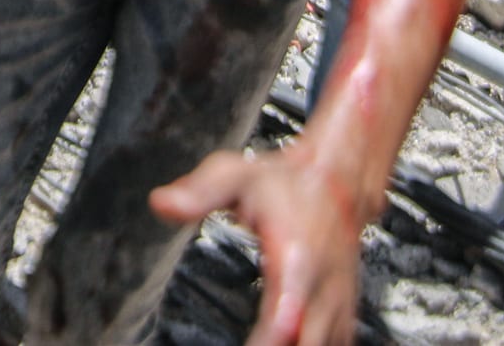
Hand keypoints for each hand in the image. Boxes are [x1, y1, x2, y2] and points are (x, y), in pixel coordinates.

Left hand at [151, 150, 366, 345]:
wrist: (335, 181)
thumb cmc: (284, 184)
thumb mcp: (236, 175)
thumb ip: (200, 192)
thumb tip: (161, 204)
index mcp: (294, 256)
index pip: (287, 308)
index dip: (270, 335)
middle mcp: (321, 285)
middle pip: (310, 340)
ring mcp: (336, 302)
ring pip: (327, 345)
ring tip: (257, 344)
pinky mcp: (342, 311)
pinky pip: (338, 343)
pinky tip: (285, 345)